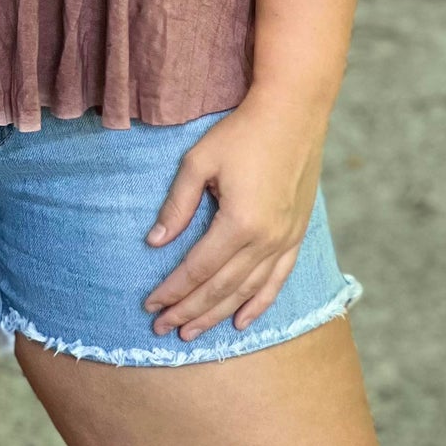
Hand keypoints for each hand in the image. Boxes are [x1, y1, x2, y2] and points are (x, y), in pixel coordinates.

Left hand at [140, 85, 328, 339]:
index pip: (197, 269)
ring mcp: (285, 241)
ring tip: (191, 332)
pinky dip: (258, 305)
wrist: (293, 113)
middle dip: (188, 311)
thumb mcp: (199, 162)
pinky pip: (277, 281)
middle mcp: (266, 240)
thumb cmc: (241, 132)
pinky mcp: (296, 235)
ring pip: (246, 291)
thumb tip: (154, 242)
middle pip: (220, 288)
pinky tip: (241, 321)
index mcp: (239, 223)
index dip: (172, 290)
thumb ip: (177, 205)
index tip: (149, 305)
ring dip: (217, 314)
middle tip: (162, 329)